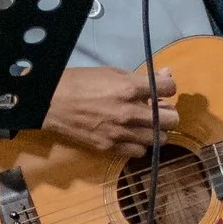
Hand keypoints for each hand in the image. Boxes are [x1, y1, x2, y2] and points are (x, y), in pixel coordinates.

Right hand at [45, 62, 181, 153]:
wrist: (50, 103)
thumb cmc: (80, 82)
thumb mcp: (111, 72)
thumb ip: (139, 78)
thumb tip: (165, 76)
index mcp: (130, 88)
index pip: (170, 88)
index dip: (169, 88)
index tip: (163, 89)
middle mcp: (130, 112)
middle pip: (171, 120)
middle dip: (168, 113)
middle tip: (158, 111)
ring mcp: (121, 133)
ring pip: (159, 139)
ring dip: (156, 131)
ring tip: (146, 125)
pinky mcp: (110, 147)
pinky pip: (139, 151)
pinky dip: (139, 144)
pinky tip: (131, 136)